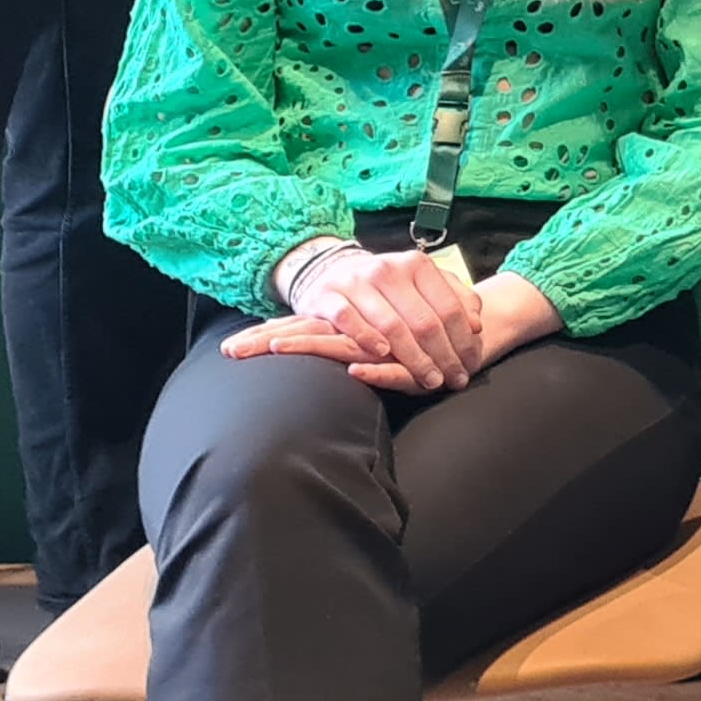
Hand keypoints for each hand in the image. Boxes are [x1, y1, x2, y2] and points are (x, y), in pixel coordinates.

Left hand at [218, 313, 420, 388]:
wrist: (470, 331)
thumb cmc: (415, 342)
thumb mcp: (376, 349)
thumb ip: (347, 349)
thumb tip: (307, 352)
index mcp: (349, 327)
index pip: (302, 327)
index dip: (268, 335)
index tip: (231, 348)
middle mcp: (361, 331)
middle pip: (309, 332)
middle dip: (269, 341)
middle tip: (232, 350)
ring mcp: (383, 345)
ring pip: (341, 346)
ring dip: (308, 347)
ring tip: (275, 347)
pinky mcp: (412, 365)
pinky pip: (393, 372)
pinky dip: (376, 374)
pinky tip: (356, 371)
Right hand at [283, 245, 484, 390]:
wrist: (334, 272)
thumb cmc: (388, 287)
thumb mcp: (423, 283)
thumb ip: (454, 298)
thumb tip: (476, 324)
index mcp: (417, 265)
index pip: (448, 308)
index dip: (462, 340)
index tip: (469, 364)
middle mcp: (388, 270)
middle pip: (424, 321)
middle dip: (442, 356)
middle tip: (453, 379)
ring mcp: (357, 282)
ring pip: (391, 325)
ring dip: (412, 357)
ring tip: (428, 378)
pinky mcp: (329, 296)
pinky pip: (350, 321)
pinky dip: (368, 339)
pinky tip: (383, 355)